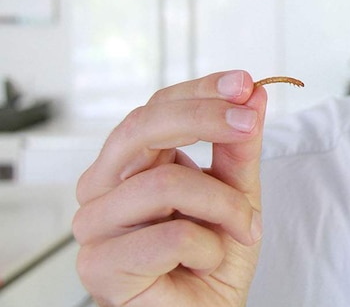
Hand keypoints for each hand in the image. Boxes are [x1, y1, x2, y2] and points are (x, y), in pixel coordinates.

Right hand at [73, 71, 265, 306]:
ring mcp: (94, 226)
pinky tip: (207, 261)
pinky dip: (207, 248)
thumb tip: (253, 93)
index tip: (245, 83)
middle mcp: (102, 186)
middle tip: (249, 124)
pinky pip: (168, 237)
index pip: (157, 107)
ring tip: (244, 228)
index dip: (202, 90)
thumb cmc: (214, 255)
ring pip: (165, 184)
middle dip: (204, 119)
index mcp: (130, 161)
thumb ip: (240, 145)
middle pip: (143, 128)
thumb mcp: (238, 191)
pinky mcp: (99, 267)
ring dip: (224, 206)